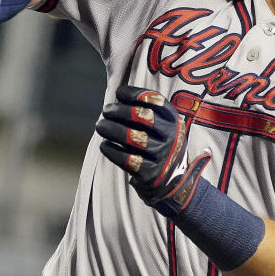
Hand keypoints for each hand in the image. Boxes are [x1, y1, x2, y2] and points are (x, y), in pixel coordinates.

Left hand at [96, 85, 210, 217]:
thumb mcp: (163, 127)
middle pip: (143, 116)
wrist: (172, 182)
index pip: (155, 101)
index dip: (135, 94)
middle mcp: (171, 137)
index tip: (119, 93)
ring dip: (112, 129)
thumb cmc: (158, 145)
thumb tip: (116, 97)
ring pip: (133, 138)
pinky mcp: (150, 174)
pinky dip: (112, 150)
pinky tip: (104, 145)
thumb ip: (146, 111)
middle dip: (120, 110)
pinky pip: (126, 159)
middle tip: (106, 110)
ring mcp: (161, 156)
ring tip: (100, 126)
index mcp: (174, 121)